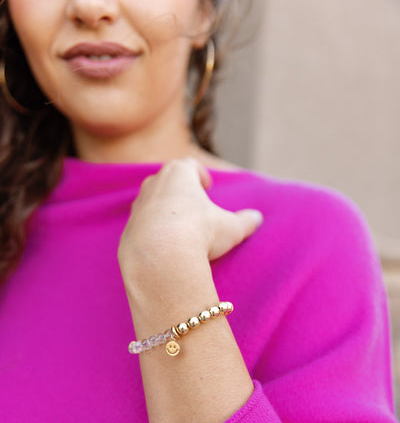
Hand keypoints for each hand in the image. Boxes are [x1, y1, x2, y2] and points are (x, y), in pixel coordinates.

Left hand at [118, 157, 262, 284]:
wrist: (159, 256)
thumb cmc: (198, 232)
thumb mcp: (230, 227)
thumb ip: (245, 221)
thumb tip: (257, 219)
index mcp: (179, 174)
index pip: (188, 166)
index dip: (199, 174)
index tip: (206, 186)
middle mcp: (154, 184)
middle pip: (166, 180)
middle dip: (180, 190)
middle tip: (192, 204)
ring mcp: (138, 206)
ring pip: (151, 202)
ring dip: (164, 211)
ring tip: (179, 227)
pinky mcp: (128, 229)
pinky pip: (142, 226)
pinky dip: (153, 231)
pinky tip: (164, 245)